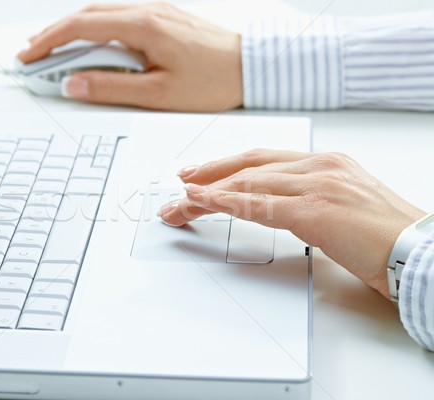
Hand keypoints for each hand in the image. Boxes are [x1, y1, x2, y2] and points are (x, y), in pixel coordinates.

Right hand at [17, 2, 242, 111]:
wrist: (249, 67)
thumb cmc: (212, 81)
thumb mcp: (158, 94)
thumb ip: (111, 88)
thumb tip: (73, 84)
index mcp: (143, 26)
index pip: (80, 26)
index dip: (49, 42)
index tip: (29, 57)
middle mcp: (147, 9)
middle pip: (86, 14)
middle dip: (54, 34)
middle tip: (32, 54)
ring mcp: (156, 9)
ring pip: (101, 12)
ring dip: (74, 29)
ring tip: (54, 50)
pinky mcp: (163, 16)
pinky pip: (119, 16)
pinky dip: (96, 28)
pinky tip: (91, 43)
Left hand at [158, 150, 425, 297]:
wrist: (421, 252)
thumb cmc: (385, 237)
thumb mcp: (342, 207)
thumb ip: (306, 200)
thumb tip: (271, 208)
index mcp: (327, 163)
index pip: (264, 160)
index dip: (228, 166)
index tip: (203, 174)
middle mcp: (319, 166)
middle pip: (249, 165)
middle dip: (210, 174)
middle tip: (182, 183)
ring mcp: (317, 185)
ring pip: (247, 183)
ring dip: (207, 193)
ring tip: (181, 202)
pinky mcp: (314, 210)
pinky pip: (258, 205)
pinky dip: (224, 202)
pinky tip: (202, 202)